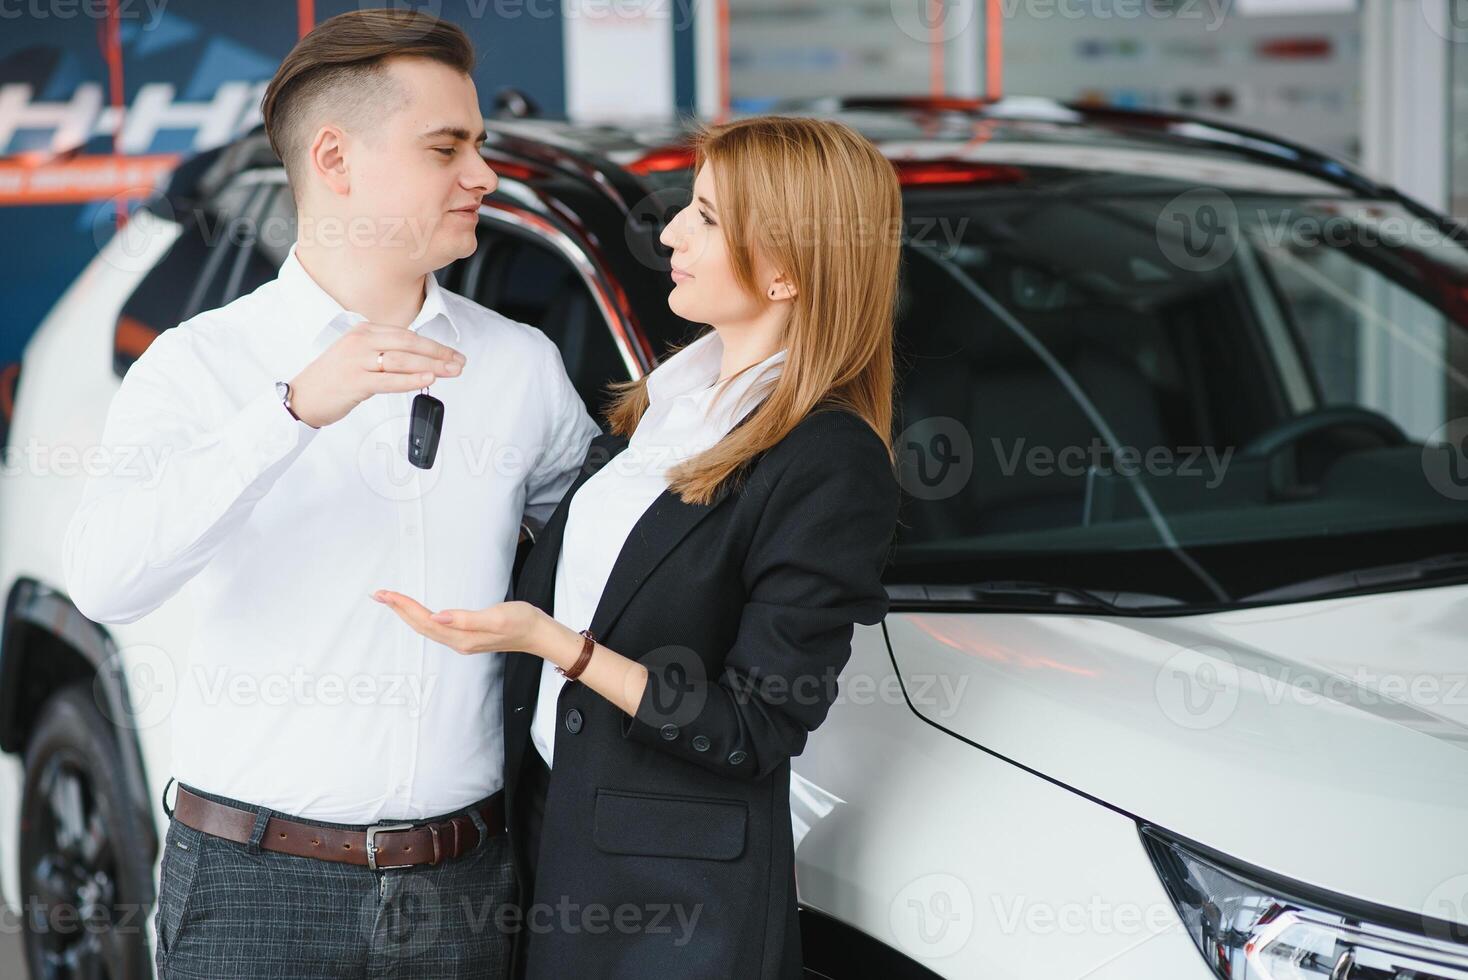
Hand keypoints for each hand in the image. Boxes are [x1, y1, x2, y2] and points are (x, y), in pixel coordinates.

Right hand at [290, 322, 465, 428]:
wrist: (302, 396)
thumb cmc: (334, 378)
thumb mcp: (359, 356)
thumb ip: (386, 354)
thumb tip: (420, 361)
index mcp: (364, 331)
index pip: (407, 335)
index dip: (434, 345)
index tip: (453, 354)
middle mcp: (360, 341)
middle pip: (408, 344)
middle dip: (438, 353)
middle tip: (459, 363)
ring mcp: (356, 361)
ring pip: (401, 360)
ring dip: (431, 365)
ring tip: (451, 372)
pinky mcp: (354, 381)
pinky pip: (388, 380)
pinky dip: (410, 379)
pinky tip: (428, 380)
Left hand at [371, 591, 578, 661]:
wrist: (539, 634)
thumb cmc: (521, 622)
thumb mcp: (497, 617)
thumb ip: (467, 619)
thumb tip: (439, 617)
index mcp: (462, 637)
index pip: (425, 620)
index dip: (404, 607)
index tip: (386, 594)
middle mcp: (457, 641)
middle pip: (420, 625)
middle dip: (399, 609)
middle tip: (379, 594)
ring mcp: (461, 640)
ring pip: (426, 627)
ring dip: (407, 614)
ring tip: (391, 601)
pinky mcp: (466, 636)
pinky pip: (435, 628)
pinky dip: (420, 617)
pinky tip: (417, 613)